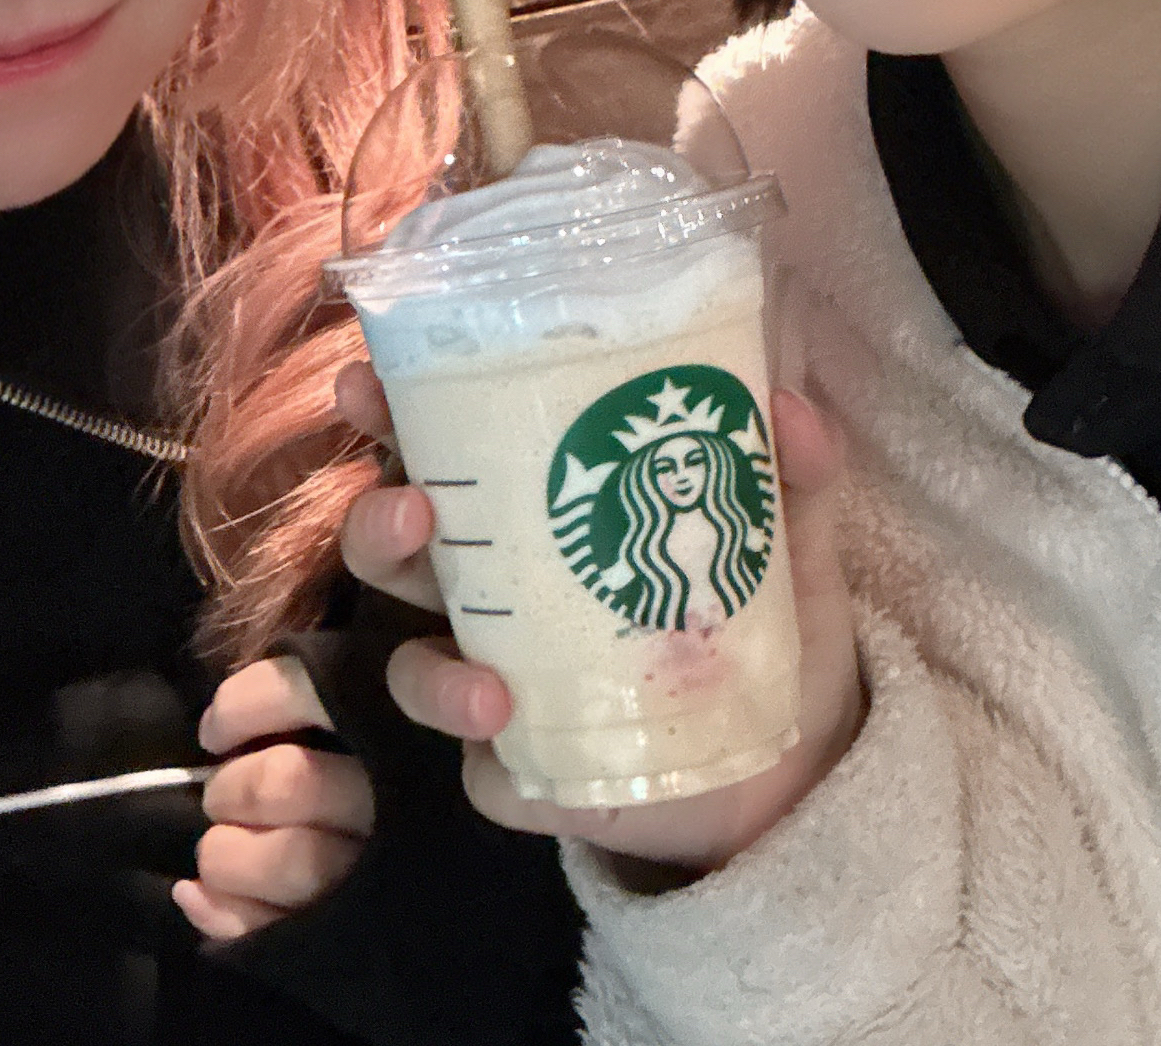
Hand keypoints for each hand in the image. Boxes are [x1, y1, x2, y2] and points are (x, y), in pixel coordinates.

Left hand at [174, 655, 375, 940]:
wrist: (449, 903)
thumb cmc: (402, 785)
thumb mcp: (374, 718)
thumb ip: (310, 703)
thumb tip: (218, 724)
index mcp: (396, 733)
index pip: (302, 694)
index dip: (241, 707)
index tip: (215, 731)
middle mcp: (395, 804)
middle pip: (287, 781)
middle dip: (232, 787)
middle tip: (223, 795)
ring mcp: (375, 879)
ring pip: (293, 861)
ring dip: (227, 855)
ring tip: (217, 852)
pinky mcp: (349, 938)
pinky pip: (280, 931)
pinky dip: (225, 914)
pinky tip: (194, 896)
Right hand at [335, 360, 863, 874]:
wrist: (795, 768)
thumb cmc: (766, 627)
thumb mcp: (788, 539)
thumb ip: (793, 472)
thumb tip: (788, 406)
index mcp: (536, 521)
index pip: (444, 455)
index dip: (389, 416)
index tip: (365, 381)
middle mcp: (498, 601)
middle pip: (393, 554)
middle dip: (376, 527)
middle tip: (413, 508)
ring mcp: (500, 690)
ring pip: (413, 672)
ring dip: (431, 674)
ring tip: (488, 689)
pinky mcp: (526, 777)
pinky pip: (486, 778)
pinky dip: (496, 768)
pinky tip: (527, 753)